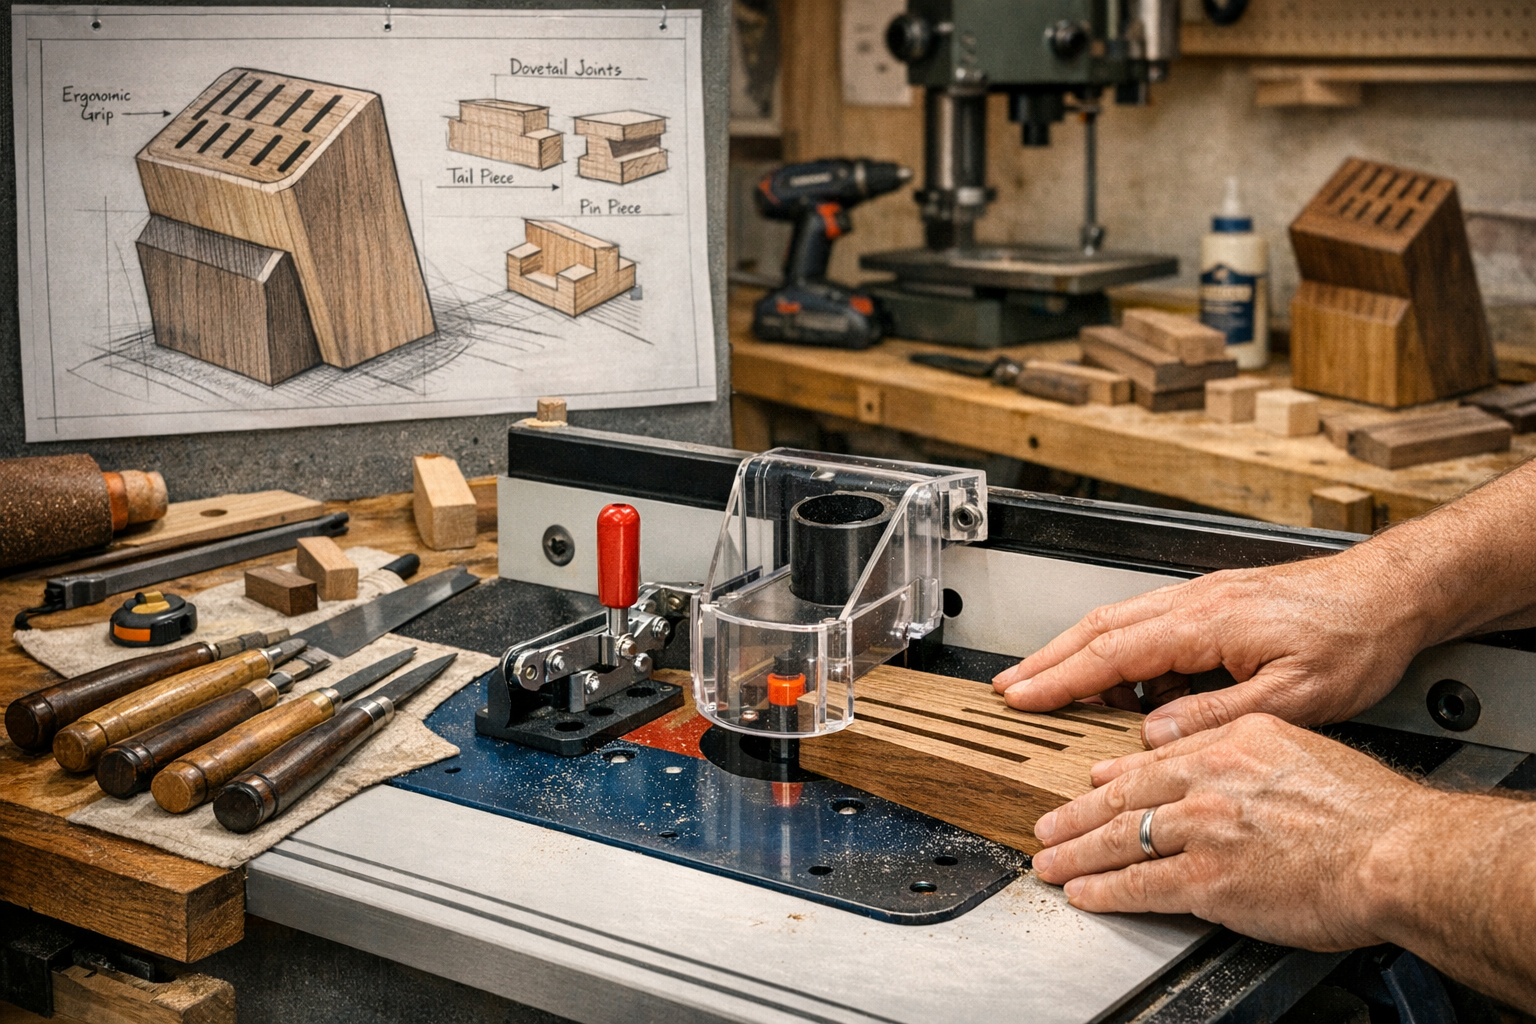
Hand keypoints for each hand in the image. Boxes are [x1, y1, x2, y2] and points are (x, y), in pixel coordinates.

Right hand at [991, 554, 1427, 746]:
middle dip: (1047, 658)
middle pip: (1098, 626)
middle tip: (1007, 686)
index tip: (1019, 696)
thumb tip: (1154, 733)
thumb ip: (1216, 714)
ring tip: (1043, 682)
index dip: (1059, 678)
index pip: (1111, 652)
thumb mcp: (1293, 695)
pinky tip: (1116, 677)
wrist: (1391, 592)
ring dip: (1074, 650)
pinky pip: (1146, 621)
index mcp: (1205, 622)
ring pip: (1118, 619)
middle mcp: (1195, 600)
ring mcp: (1202, 597)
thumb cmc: (1354, 637)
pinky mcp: (1216, 601)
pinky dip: (1113, 646)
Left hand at [1030, 714, 1432, 949]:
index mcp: (1231, 742)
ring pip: (1120, 840)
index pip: (1153, 757)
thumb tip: (1200, 755)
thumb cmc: (1365, 811)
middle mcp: (1209, 779)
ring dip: (1077, 854)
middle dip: (1075, 815)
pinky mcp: (1210, 879)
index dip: (1112, 775)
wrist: (1395, 854)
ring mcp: (1204, 829)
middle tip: (1045, 825)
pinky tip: (1086, 894)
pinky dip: (1106, 892)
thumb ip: (1240, 749)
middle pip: (1122, 796)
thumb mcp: (1298, 748)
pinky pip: (1141, 885)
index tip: (1089, 784)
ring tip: (1050, 862)